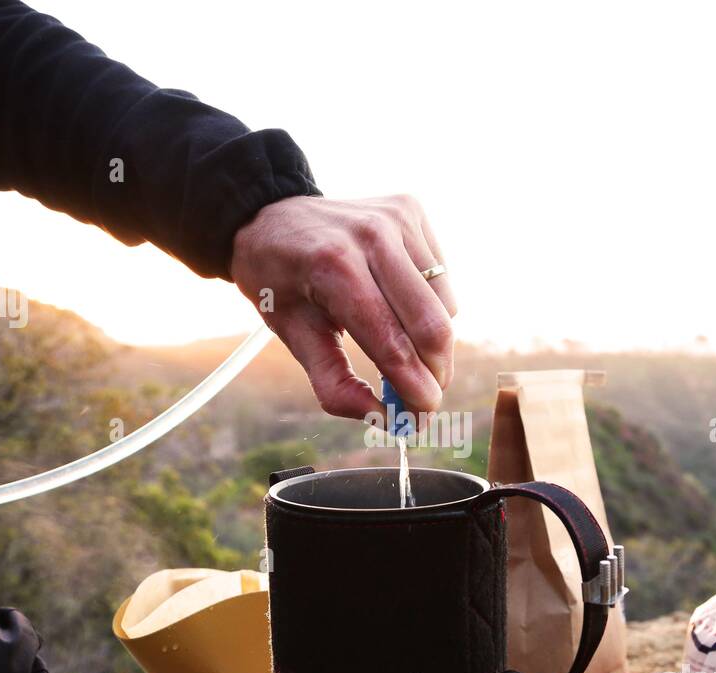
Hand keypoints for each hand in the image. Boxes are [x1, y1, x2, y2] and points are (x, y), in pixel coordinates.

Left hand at [230, 194, 455, 419]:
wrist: (271, 217)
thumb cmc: (280, 282)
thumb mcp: (292, 335)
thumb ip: (333, 382)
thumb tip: (381, 419)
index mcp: (334, 266)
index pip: (390, 339)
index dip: (412, 385)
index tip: (423, 418)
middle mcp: (372, 235)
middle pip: (430, 324)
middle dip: (435, 373)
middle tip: (425, 400)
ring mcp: (396, 217)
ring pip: (444, 305)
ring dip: (434, 344)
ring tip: (406, 354)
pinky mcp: (412, 210)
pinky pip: (442, 280)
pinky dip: (431, 308)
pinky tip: (401, 307)